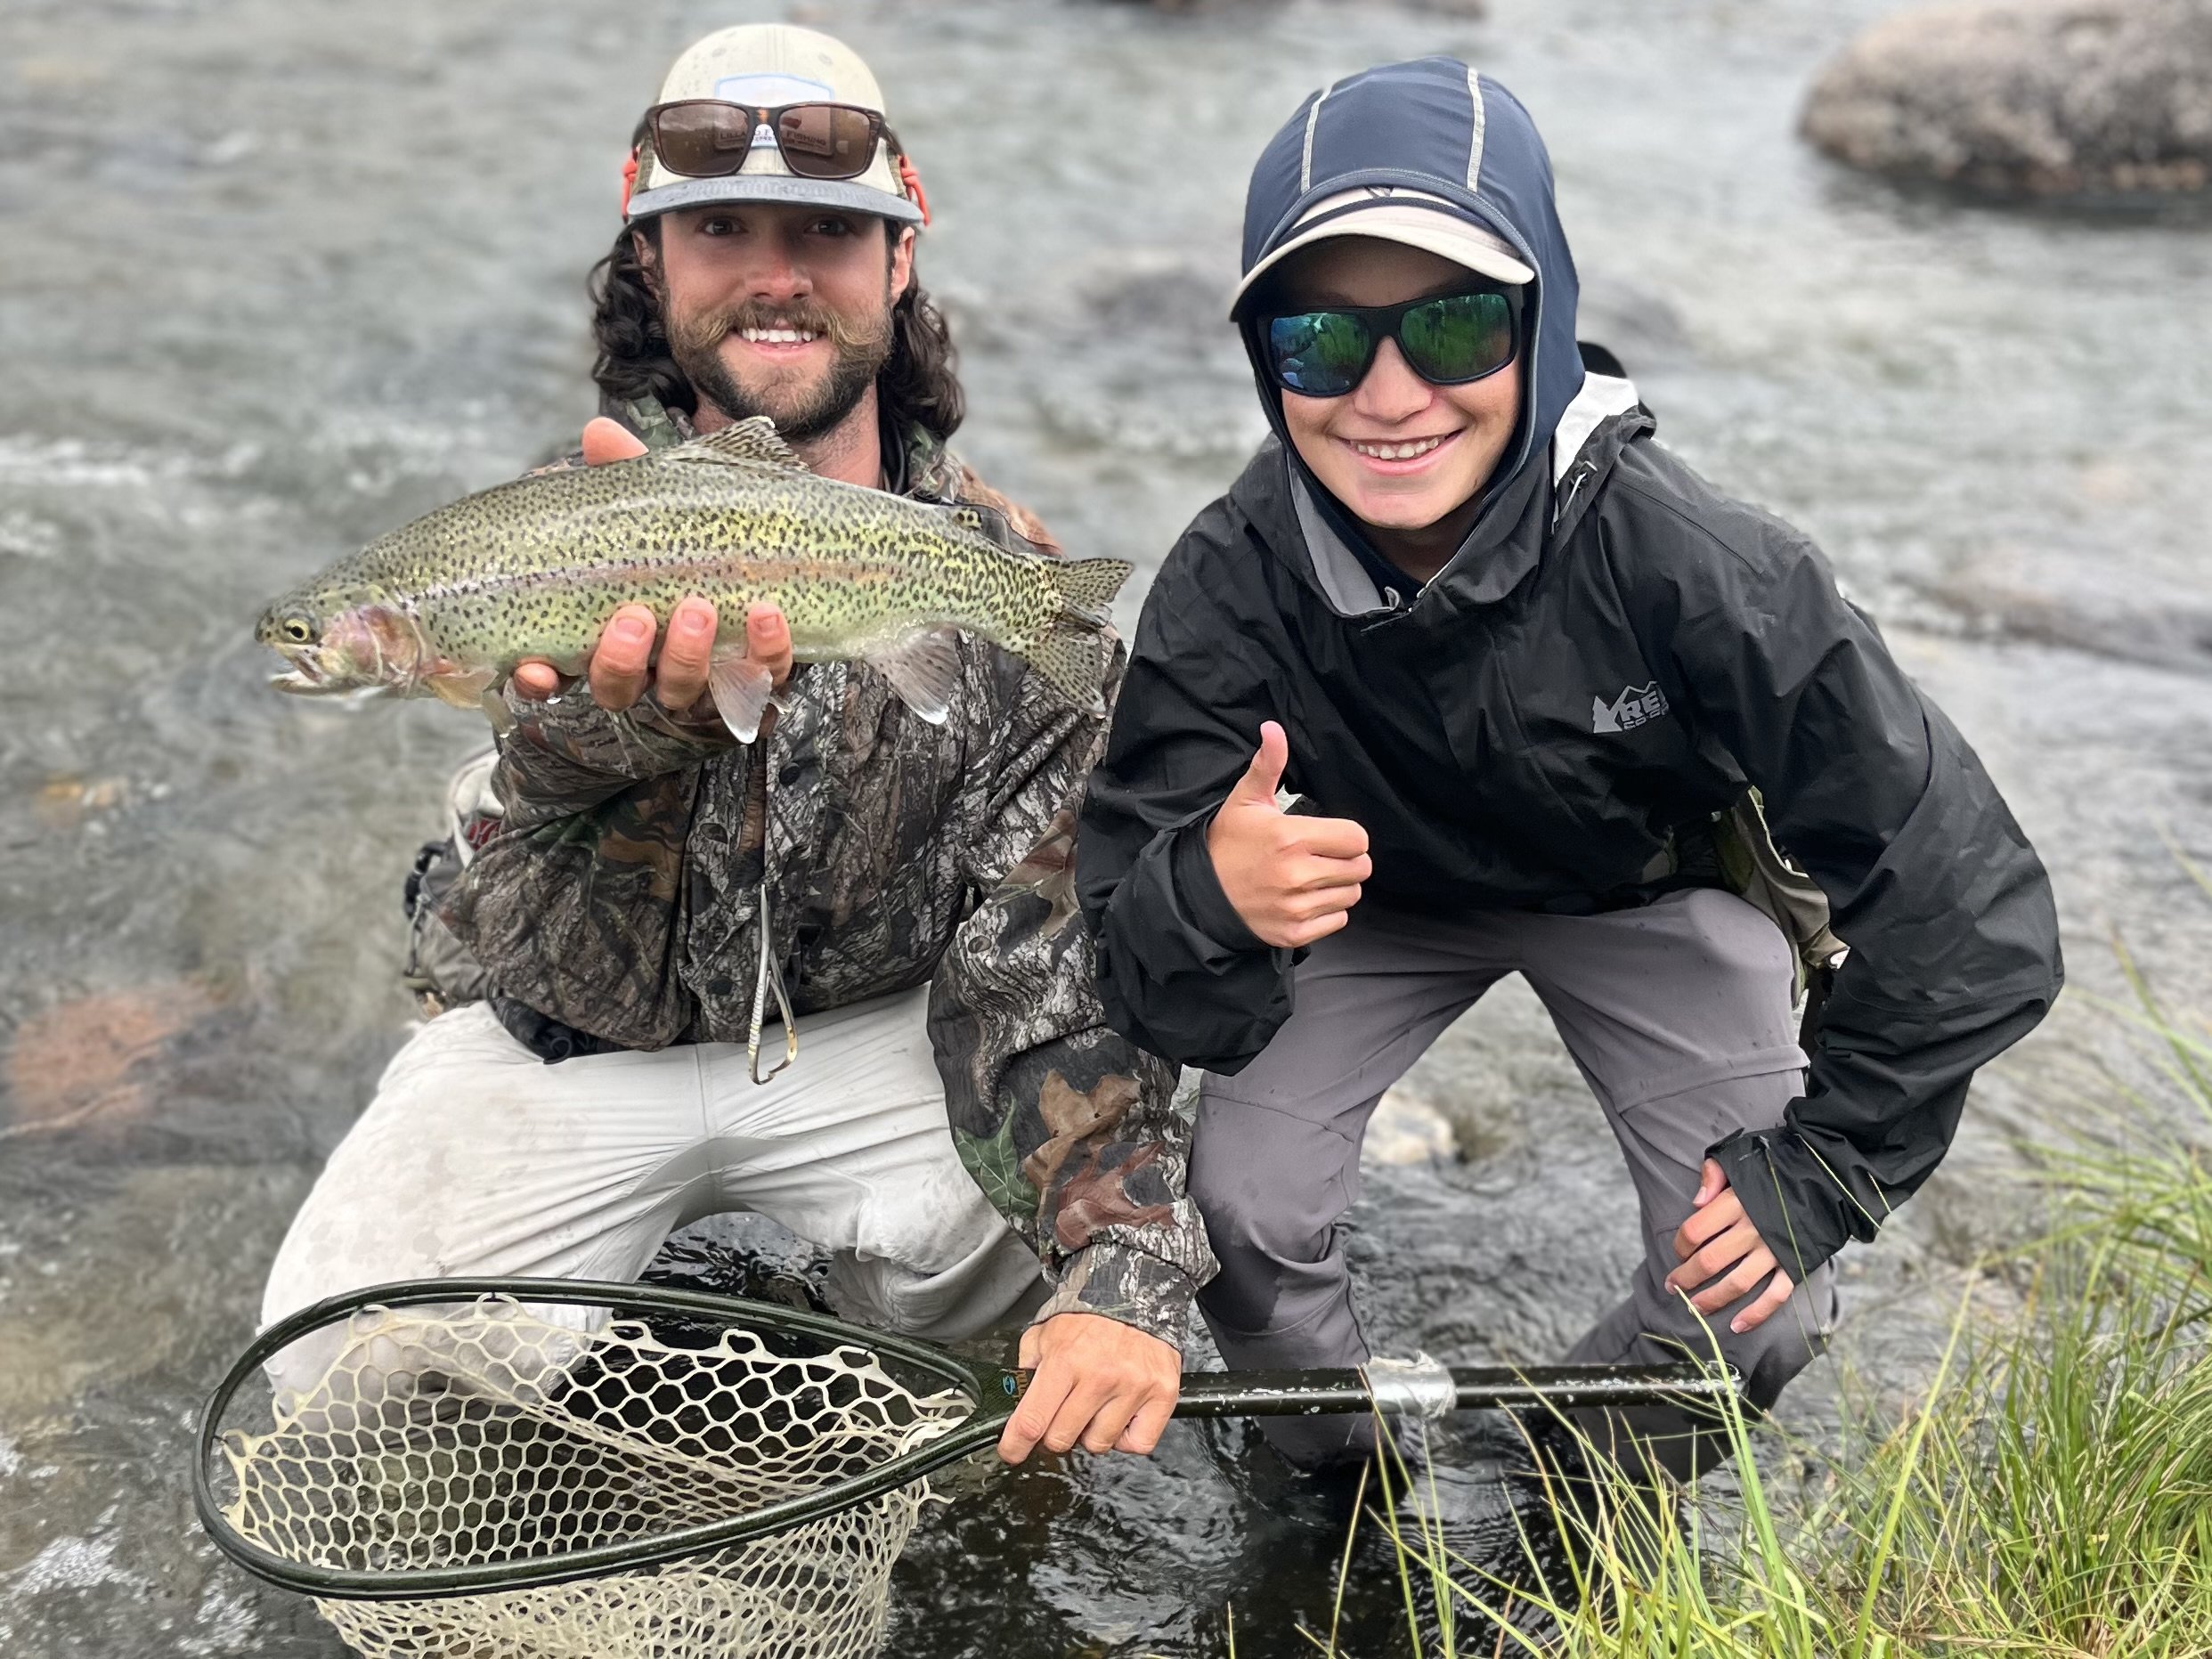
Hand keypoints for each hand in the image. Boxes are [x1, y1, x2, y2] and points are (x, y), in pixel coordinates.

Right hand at [511, 420, 792, 710]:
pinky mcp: (762, 674)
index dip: (541, 680)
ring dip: (687, 657)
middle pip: (619, 689)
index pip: (562, 671)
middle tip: (637, 618)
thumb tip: (598, 433)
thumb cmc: (707, 529)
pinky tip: (766, 613)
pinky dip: (764, 650)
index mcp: (612, 631)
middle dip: (620, 661)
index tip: (534, 666)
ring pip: (683, 692)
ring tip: (698, 609)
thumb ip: (631, 473)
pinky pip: (762, 677)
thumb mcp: (668, 500)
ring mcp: (706, 676)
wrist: (800, 542)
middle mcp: (651, 665)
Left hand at [995, 1312, 1180, 1462]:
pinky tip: (1120, 1415)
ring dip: (1092, 1432)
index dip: (1015, 1445)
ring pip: (1099, 1444)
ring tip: (1096, 1405)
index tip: (1012, 1452)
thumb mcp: (1045, 1334)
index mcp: (1065, 1360)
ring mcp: (1133, 1387)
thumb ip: (1027, 1368)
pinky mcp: (1161, 1394)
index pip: (1032, 1420)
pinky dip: (1126, 1438)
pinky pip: (1137, 1444)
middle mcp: (1100, 1376)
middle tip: (1062, 1413)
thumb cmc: (1090, 1318)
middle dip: (1054, 1432)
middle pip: (1062, 1439)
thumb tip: (1017, 1403)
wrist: (1136, 1294)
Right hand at [1204, 720, 1370, 947]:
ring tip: (1312, 877)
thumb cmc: (1228, 843)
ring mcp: (1296, 908)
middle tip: (1322, 856)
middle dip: (1347, 860)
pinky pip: (1338, 921)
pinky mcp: (1294, 933)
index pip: (1357, 839)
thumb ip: (1268, 764)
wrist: (1198, 894)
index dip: (1348, 835)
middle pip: (1360, 868)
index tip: (1329, 836)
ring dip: (1339, 886)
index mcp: (1290, 838)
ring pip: (1351, 895)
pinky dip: (1328, 911)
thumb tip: (1273, 727)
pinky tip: (1304, 899)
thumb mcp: (1246, 800)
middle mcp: (1296, 875)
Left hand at [1665, 1158, 1796, 1333]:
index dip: (1680, 1245)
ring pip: (1737, 1283)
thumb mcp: (1739, 1158)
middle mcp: (1753, 1229)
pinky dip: (1756, 1314)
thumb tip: (1695, 1202)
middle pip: (1709, 1262)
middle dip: (1686, 1278)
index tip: (1678, 1252)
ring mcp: (1775, 1250)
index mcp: (1735, 1202)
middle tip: (1673, 1287)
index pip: (1694, 1232)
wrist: (1825, 1175)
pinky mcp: (1795, 1264)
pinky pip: (1775, 1296)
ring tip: (1696, 1307)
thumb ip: (1713, 1175)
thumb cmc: (1775, 1167)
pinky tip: (1737, 1326)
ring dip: (1712, 1299)